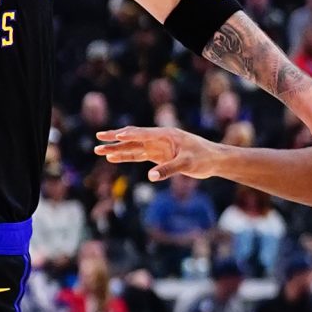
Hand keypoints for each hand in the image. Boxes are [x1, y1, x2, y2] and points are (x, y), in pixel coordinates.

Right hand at [95, 125, 221, 180]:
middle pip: (133, 138)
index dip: (128, 135)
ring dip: (117, 149)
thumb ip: (168, 169)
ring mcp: (157, 147)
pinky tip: (113, 158)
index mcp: (166, 135)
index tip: (114, 136)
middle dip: (115, 139)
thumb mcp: (187, 164)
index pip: (142, 134)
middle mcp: (159, 138)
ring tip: (98, 150)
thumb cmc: (203, 158)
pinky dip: (126, 156)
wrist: (213, 160)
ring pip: (133, 147)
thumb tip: (150, 176)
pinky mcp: (158, 156)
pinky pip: (138, 156)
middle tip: (98, 138)